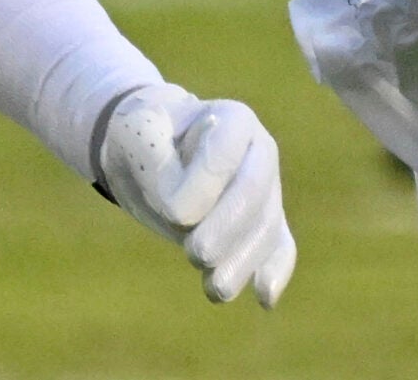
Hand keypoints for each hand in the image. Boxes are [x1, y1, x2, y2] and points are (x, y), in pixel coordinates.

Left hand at [98, 83, 296, 306]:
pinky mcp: (264, 221)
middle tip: (195, 256)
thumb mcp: (137, 131)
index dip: (200, 190)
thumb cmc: (147, 133)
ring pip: (266, 227)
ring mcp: (268, 187)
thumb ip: (156, 164)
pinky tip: (263, 298)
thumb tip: (183, 214)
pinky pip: (280, 246)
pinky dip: (275, 272)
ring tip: (214, 290)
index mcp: (233, 119)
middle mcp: (260, 150)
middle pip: (253, 194)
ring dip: (242, 262)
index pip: (223, 157)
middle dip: (226, 230)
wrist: (157, 147)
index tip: (173, 212)